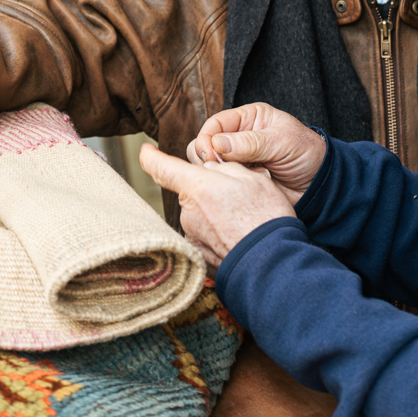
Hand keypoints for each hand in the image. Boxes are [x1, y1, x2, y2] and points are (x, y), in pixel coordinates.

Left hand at [138, 143, 296, 267]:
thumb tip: (210, 168)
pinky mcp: (199, 257)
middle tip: (238, 198)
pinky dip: (218, 235)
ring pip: (199, 216)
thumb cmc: (266, 218)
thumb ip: (226, 168)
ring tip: (244, 222)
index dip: (150, 157)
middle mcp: (187, 212)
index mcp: (197, 186)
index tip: (145, 152)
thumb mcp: (254, 178)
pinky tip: (238, 237)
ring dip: (216, 215)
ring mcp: (191, 237)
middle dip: (208, 192)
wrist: (272, 264)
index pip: (161, 167)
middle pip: (190, 194)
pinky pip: (205, 237)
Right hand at [186, 103, 324, 205]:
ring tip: (243, 176)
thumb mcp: (282, 142)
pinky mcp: (240, 181)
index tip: (210, 155)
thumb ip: (250, 142)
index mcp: (248, 119)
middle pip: (204, 144)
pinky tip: (248, 186)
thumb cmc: (308, 154)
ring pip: (209, 166)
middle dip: (209, 158)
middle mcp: (239, 138)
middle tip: (223, 169)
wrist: (321, 185)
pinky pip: (222, 183)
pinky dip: (229, 186)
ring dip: (221, 173)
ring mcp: (238, 161)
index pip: (215, 124)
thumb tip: (216, 144)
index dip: (207, 139)